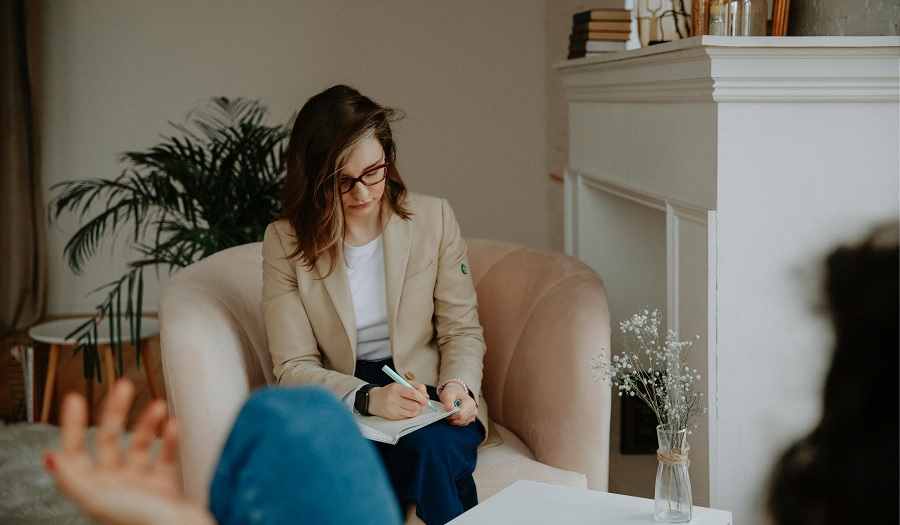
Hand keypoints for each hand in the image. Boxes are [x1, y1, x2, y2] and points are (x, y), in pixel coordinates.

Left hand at [43, 379, 215, 524]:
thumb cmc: (145, 523)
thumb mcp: (100, 498)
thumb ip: (74, 478)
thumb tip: (50, 457)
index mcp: (95, 490)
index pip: (75, 451)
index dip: (72, 424)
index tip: (75, 398)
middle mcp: (116, 486)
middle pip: (109, 441)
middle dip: (115, 412)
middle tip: (122, 387)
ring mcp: (141, 485)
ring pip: (140, 444)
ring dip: (147, 422)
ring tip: (157, 406)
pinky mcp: (166, 486)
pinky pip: (166, 456)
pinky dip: (170, 439)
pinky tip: (172, 426)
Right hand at [368, 382, 428, 419]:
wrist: (374, 400)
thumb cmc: (390, 391)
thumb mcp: (401, 384)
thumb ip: (416, 387)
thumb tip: (426, 397)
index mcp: (396, 389)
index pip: (413, 394)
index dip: (422, 398)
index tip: (426, 399)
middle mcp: (393, 399)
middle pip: (414, 405)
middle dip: (421, 405)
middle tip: (422, 403)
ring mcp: (392, 409)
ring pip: (412, 413)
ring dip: (418, 410)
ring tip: (415, 406)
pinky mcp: (393, 417)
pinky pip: (407, 417)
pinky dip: (411, 414)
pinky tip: (409, 409)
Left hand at [439, 383, 476, 425]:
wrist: (456, 392)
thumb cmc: (453, 392)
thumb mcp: (448, 394)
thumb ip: (448, 402)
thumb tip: (449, 409)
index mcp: (470, 403)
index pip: (460, 414)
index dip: (451, 415)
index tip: (446, 411)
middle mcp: (473, 410)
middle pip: (461, 419)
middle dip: (452, 418)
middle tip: (446, 412)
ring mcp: (472, 415)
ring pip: (461, 423)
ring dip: (453, 420)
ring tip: (450, 412)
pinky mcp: (470, 419)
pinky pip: (461, 424)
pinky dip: (455, 421)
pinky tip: (453, 415)